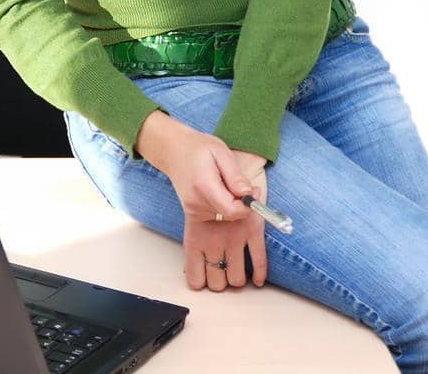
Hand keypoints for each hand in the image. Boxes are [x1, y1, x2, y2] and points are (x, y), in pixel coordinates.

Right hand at [182, 148, 268, 290]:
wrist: (174, 151)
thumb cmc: (200, 150)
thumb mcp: (220, 153)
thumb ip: (235, 176)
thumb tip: (250, 194)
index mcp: (205, 188)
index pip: (233, 212)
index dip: (248, 209)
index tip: (253, 199)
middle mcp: (198, 209)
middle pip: (226, 241)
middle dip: (242, 244)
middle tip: (248, 228)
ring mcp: (194, 220)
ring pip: (211, 260)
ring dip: (228, 270)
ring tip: (241, 270)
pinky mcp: (191, 226)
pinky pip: (193, 259)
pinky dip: (203, 273)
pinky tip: (218, 277)